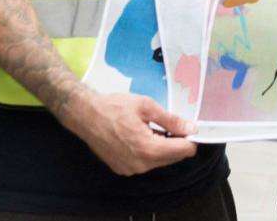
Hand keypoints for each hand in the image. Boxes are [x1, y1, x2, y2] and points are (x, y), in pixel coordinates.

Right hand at [60, 88, 197, 175]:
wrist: (85, 115)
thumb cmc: (115, 107)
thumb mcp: (146, 106)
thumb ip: (171, 119)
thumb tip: (191, 128)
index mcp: (149, 149)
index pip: (183, 151)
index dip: (189, 138)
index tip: (187, 126)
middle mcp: (142, 165)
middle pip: (173, 157)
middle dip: (176, 142)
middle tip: (168, 123)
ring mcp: (131, 170)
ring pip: (160, 161)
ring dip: (162, 147)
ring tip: (152, 127)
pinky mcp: (123, 170)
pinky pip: (146, 163)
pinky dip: (149, 152)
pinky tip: (141, 136)